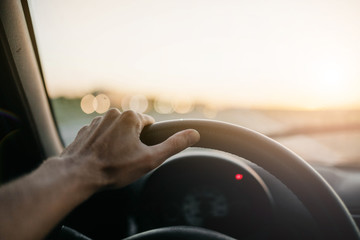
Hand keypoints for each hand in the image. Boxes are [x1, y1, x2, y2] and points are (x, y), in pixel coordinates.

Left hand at [60, 109, 199, 190]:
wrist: (77, 175)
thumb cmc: (114, 168)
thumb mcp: (150, 159)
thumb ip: (173, 145)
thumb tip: (194, 133)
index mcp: (130, 117)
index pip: (150, 124)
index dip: (149, 141)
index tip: (141, 153)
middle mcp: (113, 114)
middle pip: (133, 127)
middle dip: (133, 142)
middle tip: (126, 160)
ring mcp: (96, 121)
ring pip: (116, 131)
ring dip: (118, 143)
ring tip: (112, 160)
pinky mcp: (85, 130)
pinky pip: (101, 135)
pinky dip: (103, 145)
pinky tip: (100, 158)